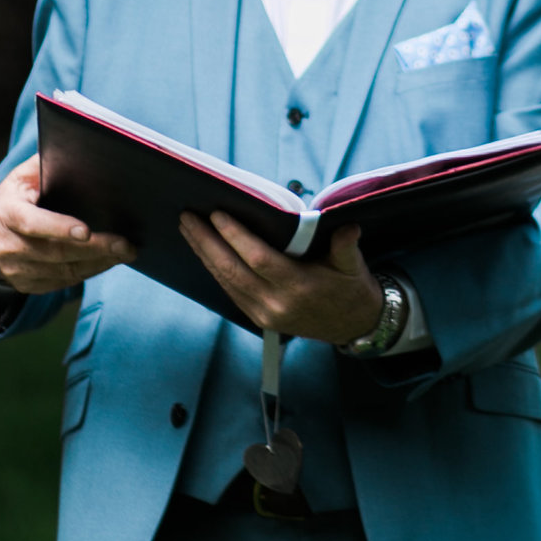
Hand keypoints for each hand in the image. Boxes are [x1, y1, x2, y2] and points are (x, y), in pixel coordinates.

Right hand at [0, 157, 134, 293]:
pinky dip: (88, 272)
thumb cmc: (11, 201)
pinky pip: (63, 283)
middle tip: (125, 245)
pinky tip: (106, 261)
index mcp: (7, 214)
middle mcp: (8, 246)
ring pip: (64, 272)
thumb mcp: (20, 178)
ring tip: (124, 252)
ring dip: (98, 263)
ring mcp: (16, 270)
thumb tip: (74, 146)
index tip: (87, 231)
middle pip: (56, 253)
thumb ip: (43, 165)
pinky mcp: (26, 285)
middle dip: (95, 249)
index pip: (33, 224)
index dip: (59, 228)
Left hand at [180, 215, 380, 341]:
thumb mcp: (353, 266)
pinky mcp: (259, 319)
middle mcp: (277, 304)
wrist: (354, 326)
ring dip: (204, 254)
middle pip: (232, 271)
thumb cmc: (351, 288)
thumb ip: (346, 246)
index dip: (235, 237)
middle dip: (206, 242)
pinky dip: (214, 270)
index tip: (216, 214)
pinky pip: (230, 292)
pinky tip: (203, 251)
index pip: (259, 259)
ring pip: (226, 282)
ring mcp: (265, 315)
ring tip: (188, 229)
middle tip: (187, 218)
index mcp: (299, 287)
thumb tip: (348, 227)